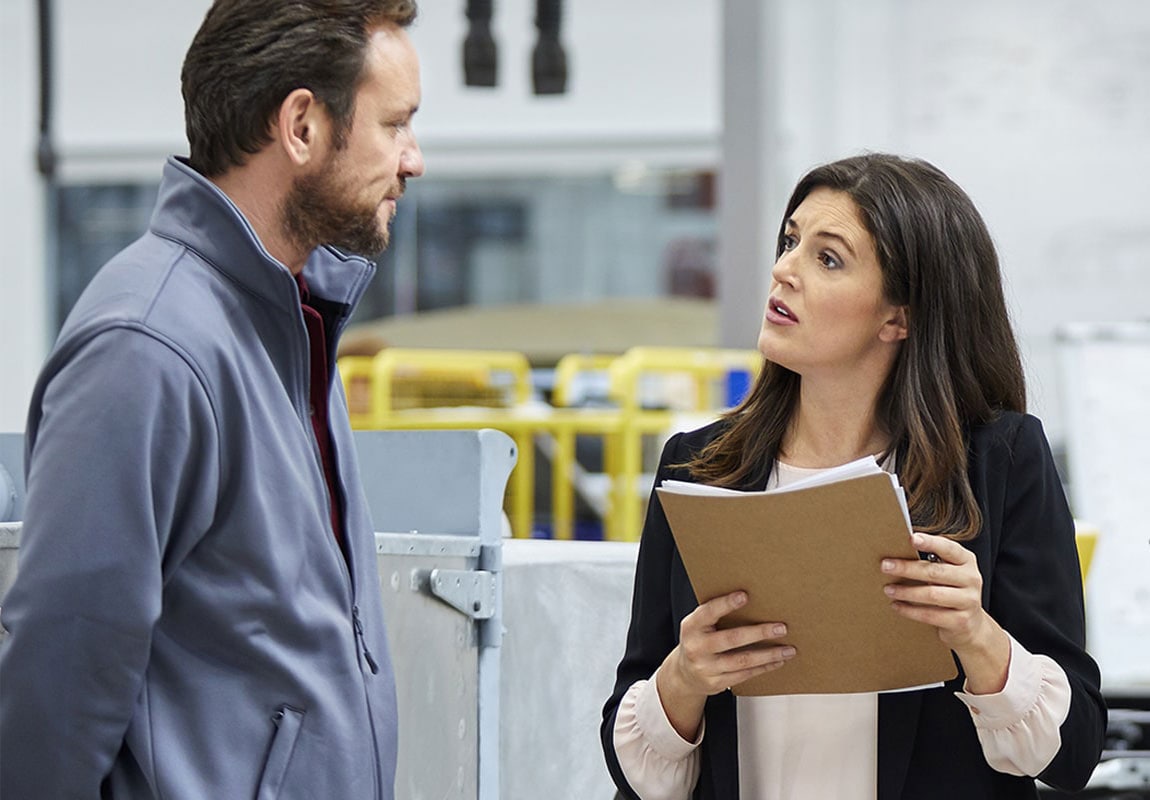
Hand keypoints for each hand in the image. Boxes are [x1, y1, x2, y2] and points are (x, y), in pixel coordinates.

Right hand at [657, 590, 794, 739]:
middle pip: (732, 639)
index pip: (708, 613)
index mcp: (692, 627)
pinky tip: (777, 661)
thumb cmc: (698, 641)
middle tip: (781, 628)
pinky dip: (764, 667)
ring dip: (769, 654)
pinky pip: (745, 675)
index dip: (725, 604)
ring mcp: (706, 668)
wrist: (684, 674)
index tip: (744, 596)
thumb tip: (749, 599)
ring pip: (743, 660)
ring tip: (788, 649)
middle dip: (759, 633)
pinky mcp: (717, 683)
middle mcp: (697, 647)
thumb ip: (715, 614)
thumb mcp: (698, 624)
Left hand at [882, 532, 1009, 692]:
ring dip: (906, 591)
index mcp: (967, 563)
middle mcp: (971, 580)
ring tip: (886, 588)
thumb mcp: (947, 576)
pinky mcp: (961, 623)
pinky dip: (910, 611)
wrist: (973, 630)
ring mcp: (968, 602)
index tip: (909, 536)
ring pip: (932, 595)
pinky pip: (931, 616)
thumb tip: (895, 548)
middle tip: (884, 564)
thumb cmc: (950, 595)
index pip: (950, 548)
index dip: (930, 542)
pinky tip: (895, 606)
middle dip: (907, 568)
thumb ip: (930, 562)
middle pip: (935, 572)